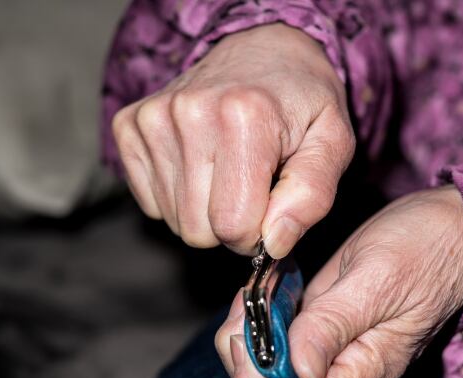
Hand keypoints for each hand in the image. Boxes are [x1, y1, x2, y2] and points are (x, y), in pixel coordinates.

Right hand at [112, 23, 354, 257]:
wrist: (266, 48)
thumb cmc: (302, 101)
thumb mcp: (332, 143)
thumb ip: (312, 196)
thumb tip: (274, 243)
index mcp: (244, 117)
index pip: (232, 226)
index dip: (257, 233)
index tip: (272, 207)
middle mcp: (189, 113)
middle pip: (197, 230)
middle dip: (230, 224)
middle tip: (252, 188)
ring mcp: (153, 118)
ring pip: (173, 220)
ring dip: (205, 210)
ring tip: (230, 170)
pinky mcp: (130, 125)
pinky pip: (150, 204)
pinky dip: (178, 196)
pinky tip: (202, 164)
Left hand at [215, 186, 462, 377]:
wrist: (455, 228)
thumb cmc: (427, 248)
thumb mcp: (378, 279)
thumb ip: (335, 324)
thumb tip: (296, 369)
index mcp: (366, 368)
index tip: (246, 337)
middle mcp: (348, 367)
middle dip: (245, 359)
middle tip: (244, 308)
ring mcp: (337, 346)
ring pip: (273, 367)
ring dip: (250, 335)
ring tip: (252, 294)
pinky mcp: (329, 323)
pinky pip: (284, 337)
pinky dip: (262, 318)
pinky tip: (264, 289)